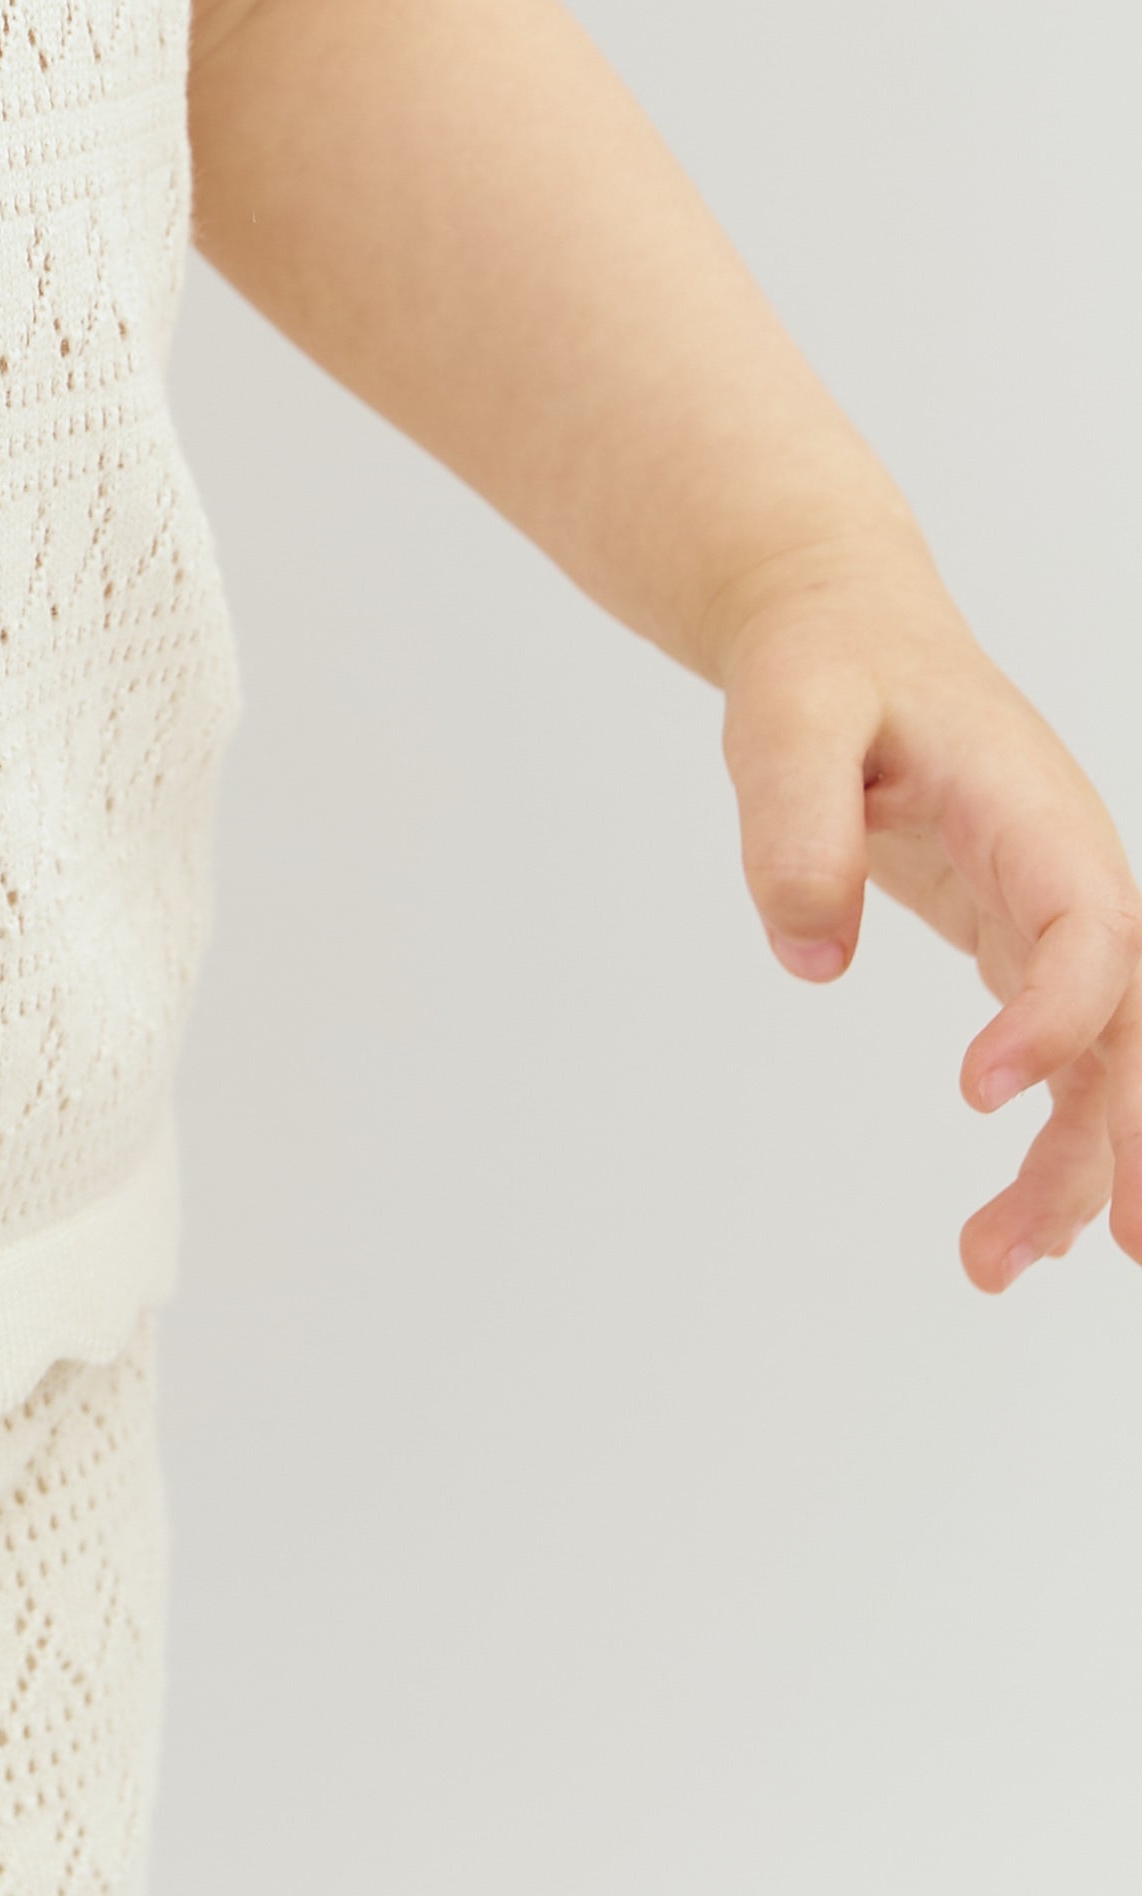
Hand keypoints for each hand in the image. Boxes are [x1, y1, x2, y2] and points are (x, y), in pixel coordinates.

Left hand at [722, 567, 1141, 1291]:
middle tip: (1054, 1249)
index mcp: (1037, 814)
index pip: (1088, 932)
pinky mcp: (1026, 940)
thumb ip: (795, 823)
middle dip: (1110, 1139)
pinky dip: (1052, 1136)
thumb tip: (811, 958)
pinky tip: (1019, 1229)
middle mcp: (1074, 873)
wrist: (844, 629)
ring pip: (1104, 1059)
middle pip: (1126, 1024)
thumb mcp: (786, 716)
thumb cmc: (823, 665)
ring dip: (1070, 1165)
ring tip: (997, 1266)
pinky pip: (1066, 1054)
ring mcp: (1060, 914)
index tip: (977, 1089)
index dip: (1053, 1015)